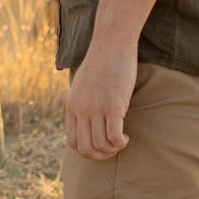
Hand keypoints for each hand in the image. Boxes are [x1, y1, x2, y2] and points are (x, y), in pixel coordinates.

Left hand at [65, 30, 139, 159]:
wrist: (112, 42)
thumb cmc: (102, 60)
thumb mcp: (83, 83)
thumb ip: (83, 101)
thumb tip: (89, 117)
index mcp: (72, 106)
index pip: (72, 142)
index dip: (87, 151)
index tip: (100, 145)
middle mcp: (81, 110)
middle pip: (85, 149)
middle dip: (100, 156)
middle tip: (113, 149)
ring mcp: (96, 108)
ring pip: (100, 146)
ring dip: (112, 150)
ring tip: (122, 142)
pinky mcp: (113, 105)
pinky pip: (114, 137)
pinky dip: (121, 143)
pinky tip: (127, 137)